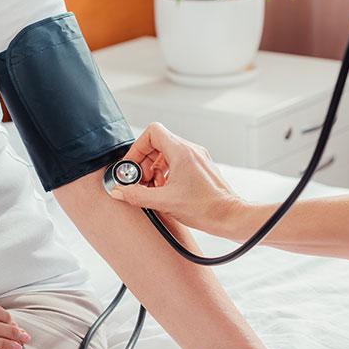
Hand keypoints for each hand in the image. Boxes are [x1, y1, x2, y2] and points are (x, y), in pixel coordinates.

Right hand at [110, 122, 246, 238]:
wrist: (230, 217)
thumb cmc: (205, 207)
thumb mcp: (164, 202)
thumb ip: (137, 195)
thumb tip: (119, 192)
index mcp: (181, 151)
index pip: (152, 132)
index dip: (137, 147)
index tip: (133, 166)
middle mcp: (190, 150)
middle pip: (157, 143)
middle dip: (144, 162)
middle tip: (140, 181)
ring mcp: (197, 159)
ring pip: (166, 154)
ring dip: (154, 170)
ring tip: (152, 188)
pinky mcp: (200, 169)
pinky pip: (177, 163)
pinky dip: (165, 174)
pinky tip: (165, 192)